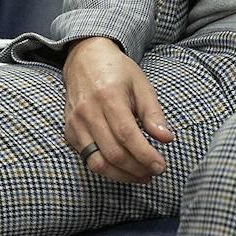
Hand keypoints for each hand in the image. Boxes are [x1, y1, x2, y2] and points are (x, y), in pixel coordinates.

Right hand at [62, 36, 174, 182]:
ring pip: (97, 162)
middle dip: (137, 169)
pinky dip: (107, 168)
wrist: (85, 59)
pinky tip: (122, 168)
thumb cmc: (117, 71)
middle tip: (153, 172)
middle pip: (113, 152)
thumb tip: (166, 139)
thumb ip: (153, 113)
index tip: (160, 166)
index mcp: (108, 97)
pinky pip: (87, 159)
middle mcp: (88, 112)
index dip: (145, 155)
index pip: (127, 135)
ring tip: (140, 175)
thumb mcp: (141, 85)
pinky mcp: (70, 132)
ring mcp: (76, 123)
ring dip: (121, 175)